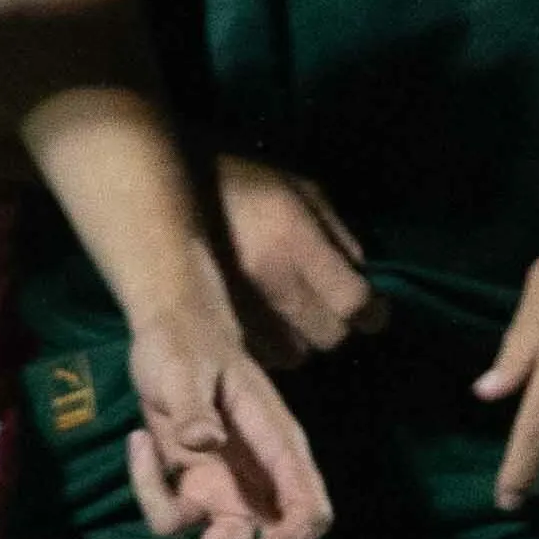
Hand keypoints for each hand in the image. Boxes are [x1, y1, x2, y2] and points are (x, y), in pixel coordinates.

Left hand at [113, 295, 331, 538]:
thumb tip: (201, 444)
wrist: (167, 331)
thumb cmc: (185, 342)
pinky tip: (139, 442)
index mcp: (280, 447)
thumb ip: (194, 407)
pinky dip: (148, 491)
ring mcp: (233, 491)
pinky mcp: (200, 494)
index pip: (306, 509)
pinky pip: (174, 521)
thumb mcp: (184, 366)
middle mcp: (265, 479)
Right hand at [212, 151, 376, 362]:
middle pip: (329, 336)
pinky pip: (262, 357)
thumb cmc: (241, 180)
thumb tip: (362, 279)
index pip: (353, 302)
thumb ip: (339, 234)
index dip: (373, 311)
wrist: (164, 189)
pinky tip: (264, 319)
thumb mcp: (301, 189)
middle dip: (337, 323)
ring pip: (296, 354)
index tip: (373, 310)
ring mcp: (240, 311)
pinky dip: (272, 344)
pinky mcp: (215, 328)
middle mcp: (270, 283)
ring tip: (292, 310)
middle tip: (330, 305)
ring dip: (302, 337)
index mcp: (293, 241)